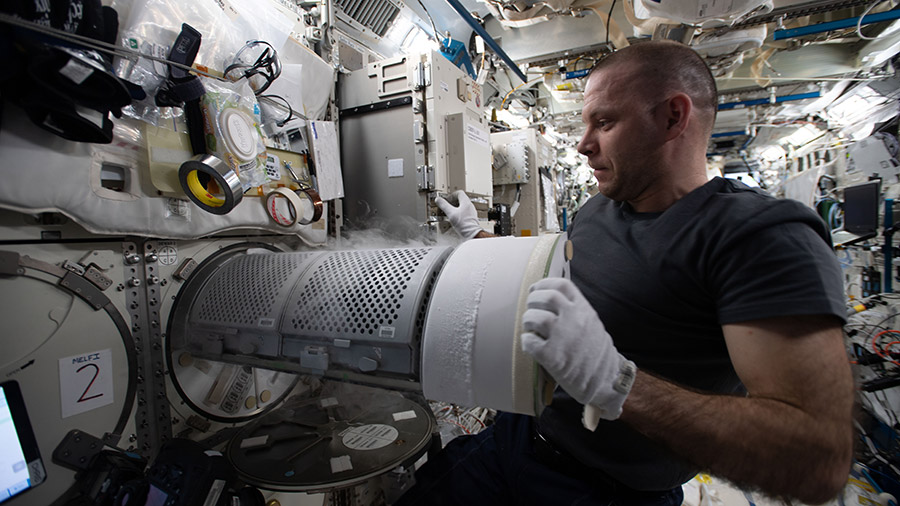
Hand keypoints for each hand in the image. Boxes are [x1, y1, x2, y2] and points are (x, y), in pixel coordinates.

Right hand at [435, 190, 481, 238]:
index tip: (447, 200)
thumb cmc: (464, 224)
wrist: (472, 234)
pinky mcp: (471, 218)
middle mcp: (470, 206)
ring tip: (449, 213)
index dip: (452, 195)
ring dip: (455, 208)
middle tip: (447, 206)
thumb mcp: (451, 213)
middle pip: (460, 199)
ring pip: (462, 206)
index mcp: (466, 202)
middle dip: (452, 202)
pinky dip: (458, 213)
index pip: (459, 193)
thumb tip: (438, 199)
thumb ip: (444, 206)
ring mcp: (471, 212)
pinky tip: (454, 219)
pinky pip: (464, 212)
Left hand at [521, 277, 636, 420]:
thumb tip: (547, 298)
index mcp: (584, 309)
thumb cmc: (596, 352)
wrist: (606, 380)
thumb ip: (574, 309)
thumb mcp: (591, 322)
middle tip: (531, 310)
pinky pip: (529, 341)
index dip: (544, 284)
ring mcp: (563, 337)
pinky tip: (531, 344)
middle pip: (545, 297)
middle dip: (532, 301)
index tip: (535, 289)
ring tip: (531, 329)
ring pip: (534, 318)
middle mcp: (574, 319)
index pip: (561, 285)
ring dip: (528, 322)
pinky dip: (527, 341)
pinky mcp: (552, 357)